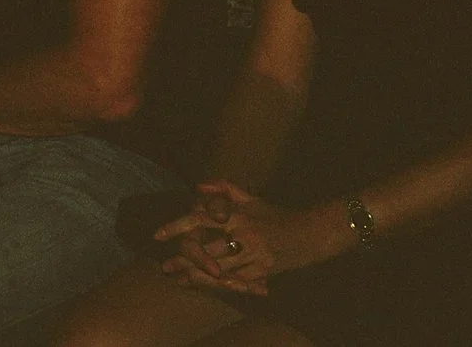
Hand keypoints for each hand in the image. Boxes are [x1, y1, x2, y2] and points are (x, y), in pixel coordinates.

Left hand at [155, 181, 332, 296]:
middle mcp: (244, 235)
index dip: (177, 226)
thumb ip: (224, 188)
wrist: (312, 234)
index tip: (159, 235)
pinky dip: (220, 285)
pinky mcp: (264, 272)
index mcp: (238, 215)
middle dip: (183, 260)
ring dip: (197, 276)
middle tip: (166, 267)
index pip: (200, 219)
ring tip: (180, 280)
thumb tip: (198, 185)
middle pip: (206, 250)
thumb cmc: (277, 215)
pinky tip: (206, 287)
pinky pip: (237, 281)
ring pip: (219, 270)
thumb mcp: (251, 198)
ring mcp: (255, 255)